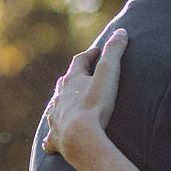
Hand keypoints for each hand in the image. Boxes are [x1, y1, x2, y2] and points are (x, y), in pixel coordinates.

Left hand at [42, 28, 126, 160]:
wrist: (80, 137)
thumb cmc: (96, 105)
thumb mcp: (109, 74)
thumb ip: (114, 52)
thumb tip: (120, 31)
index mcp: (72, 81)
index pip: (79, 61)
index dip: (89, 55)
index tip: (97, 51)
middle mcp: (60, 98)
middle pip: (63, 83)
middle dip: (72, 78)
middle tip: (80, 76)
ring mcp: (55, 118)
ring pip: (54, 107)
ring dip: (60, 103)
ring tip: (65, 104)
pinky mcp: (55, 139)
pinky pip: (50, 137)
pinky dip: (51, 136)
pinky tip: (50, 139)